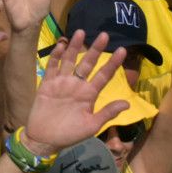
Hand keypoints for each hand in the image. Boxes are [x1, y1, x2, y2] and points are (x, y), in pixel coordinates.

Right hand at [22, 32, 128, 157]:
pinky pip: (53, 66)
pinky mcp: (48, 83)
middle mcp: (77, 85)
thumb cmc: (70, 135)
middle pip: (88, 63)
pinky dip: (57, 56)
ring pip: (70, 60)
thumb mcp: (91, 126)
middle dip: (95, 49)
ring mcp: (62, 82)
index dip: (112, 64)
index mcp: (89, 94)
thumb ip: (107, 113)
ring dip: (75, 47)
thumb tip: (127, 104)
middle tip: (104, 35)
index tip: (122, 50)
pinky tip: (61, 45)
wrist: (44, 140)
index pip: (104, 75)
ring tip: (81, 32)